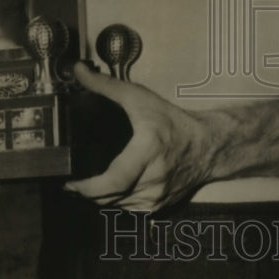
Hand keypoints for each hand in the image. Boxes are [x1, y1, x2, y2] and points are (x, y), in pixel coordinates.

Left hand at [64, 62, 212, 212]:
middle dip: (86, 192)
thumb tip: (78, 70)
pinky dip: (117, 201)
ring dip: (100, 198)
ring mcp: (157, 197)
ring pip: (116, 205)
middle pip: (109, 197)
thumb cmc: (172, 121)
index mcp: (148, 152)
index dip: (87, 187)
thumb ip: (106, 85)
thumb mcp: (139, 98)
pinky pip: (128, 209)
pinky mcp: (159, 207)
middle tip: (72, 180)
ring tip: (88, 183)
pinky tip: (110, 189)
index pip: (113, 181)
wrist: (208, 146)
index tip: (70, 182)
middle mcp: (153, 179)